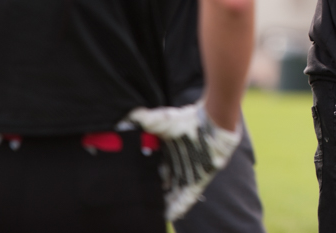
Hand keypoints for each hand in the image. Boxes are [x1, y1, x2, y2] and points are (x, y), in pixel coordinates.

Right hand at [124, 101, 241, 220]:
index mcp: (168, 151)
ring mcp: (189, 173)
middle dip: (153, 191)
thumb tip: (122, 122)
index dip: (144, 176)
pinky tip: (170, 216)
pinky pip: (188, 198)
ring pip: (174, 193)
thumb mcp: (160, 119)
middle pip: (162, 182)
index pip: (153, 168)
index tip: (132, 184)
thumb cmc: (186, 120)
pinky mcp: (200, 180)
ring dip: (165, 202)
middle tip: (141, 201)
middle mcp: (177, 164)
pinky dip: (179, 206)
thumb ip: (141, 120)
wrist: (213, 123)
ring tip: (152, 214)